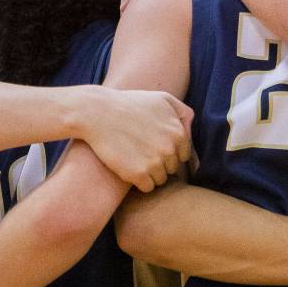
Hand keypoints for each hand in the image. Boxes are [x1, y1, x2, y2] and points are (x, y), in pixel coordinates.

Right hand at [78, 87, 193, 192]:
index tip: (153, 147)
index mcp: (179, 134)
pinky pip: (147, 187)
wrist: (96, 112)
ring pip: (161, 180)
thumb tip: (190, 131)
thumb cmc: (128, 104)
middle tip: (141, 152)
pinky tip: (129, 169)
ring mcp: (155, 163)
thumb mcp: (162, 99)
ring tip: (134, 160)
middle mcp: (170, 149)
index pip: (183, 156)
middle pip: (172, 169)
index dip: (168, 153)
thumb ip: (183, 113)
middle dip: (160, 164)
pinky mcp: (138, 174)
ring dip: (150, 174)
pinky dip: (139, 182)